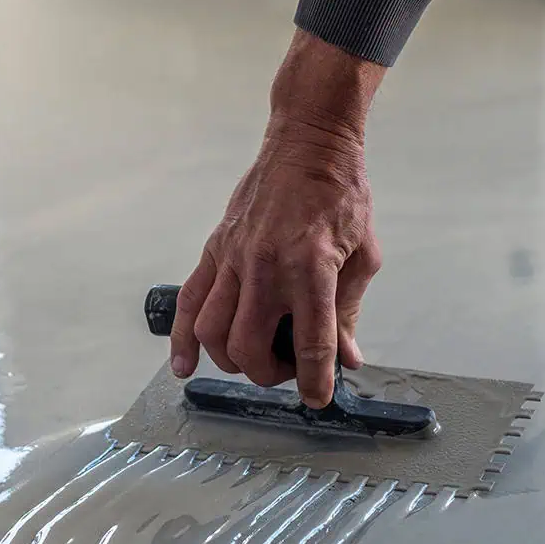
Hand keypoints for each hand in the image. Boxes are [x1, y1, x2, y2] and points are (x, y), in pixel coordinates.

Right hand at [169, 30, 385, 408]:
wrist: (307, 145)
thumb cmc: (340, 195)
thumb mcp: (364, 255)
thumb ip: (349, 311)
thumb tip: (347, 357)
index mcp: (313, 268)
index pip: (312, 342)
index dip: (315, 380)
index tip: (317, 397)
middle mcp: (268, 267)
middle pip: (251, 348)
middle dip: (269, 373)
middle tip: (287, 368)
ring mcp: (234, 259)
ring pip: (213, 332)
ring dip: (230, 360)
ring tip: (251, 358)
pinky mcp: (215, 251)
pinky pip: (188, 301)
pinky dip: (180, 339)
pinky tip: (184, 365)